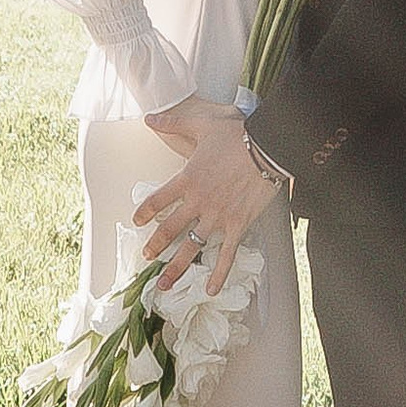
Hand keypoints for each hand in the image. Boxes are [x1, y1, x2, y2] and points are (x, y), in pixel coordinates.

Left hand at [134, 97, 282, 291]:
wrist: (268, 148)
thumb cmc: (237, 135)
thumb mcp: (203, 125)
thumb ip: (174, 123)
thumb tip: (150, 118)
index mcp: (188, 180)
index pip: (158, 200)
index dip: (145, 211)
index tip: (138, 220)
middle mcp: (198, 202)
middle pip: (170, 229)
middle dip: (155, 245)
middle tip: (146, 256)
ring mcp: (217, 217)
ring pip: (192, 247)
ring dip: (176, 267)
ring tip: (164, 284)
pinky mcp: (237, 225)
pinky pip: (225, 254)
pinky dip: (218, 274)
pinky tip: (210, 289)